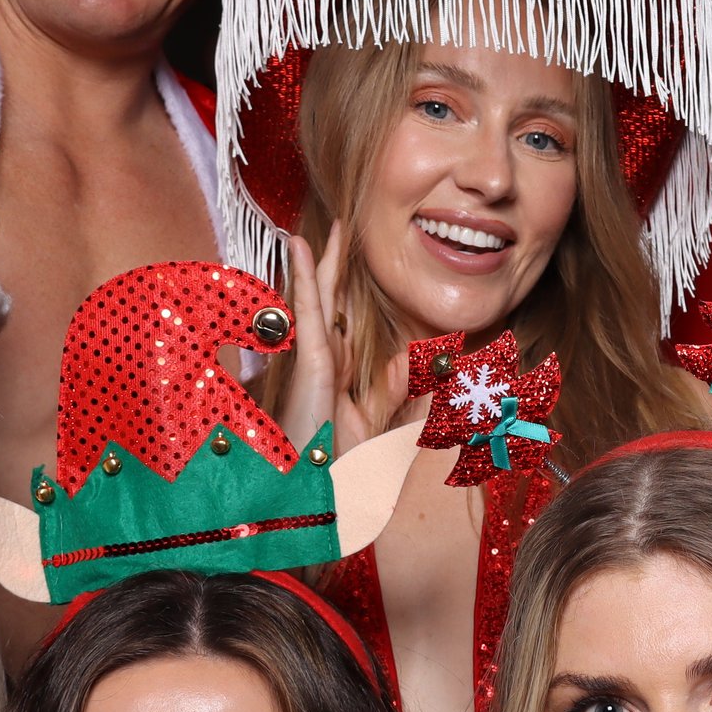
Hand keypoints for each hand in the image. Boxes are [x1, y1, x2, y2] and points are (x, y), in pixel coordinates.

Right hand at [278, 224, 426, 457]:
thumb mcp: (377, 416)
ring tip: (323, 227)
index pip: (343, 317)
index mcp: (337, 368)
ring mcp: (314, 356)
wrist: (311, 484)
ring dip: (320, 259)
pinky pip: (309, 309)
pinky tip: (299, 247)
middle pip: (330, 298)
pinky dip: (304, 276)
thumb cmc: (336, 458)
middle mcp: (323, 357)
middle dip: (334, 264)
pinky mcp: (311, 360)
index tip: (353, 261)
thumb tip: (411, 357)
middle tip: (340, 228)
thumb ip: (395, 389)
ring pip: (318, 295)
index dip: (347, 286)